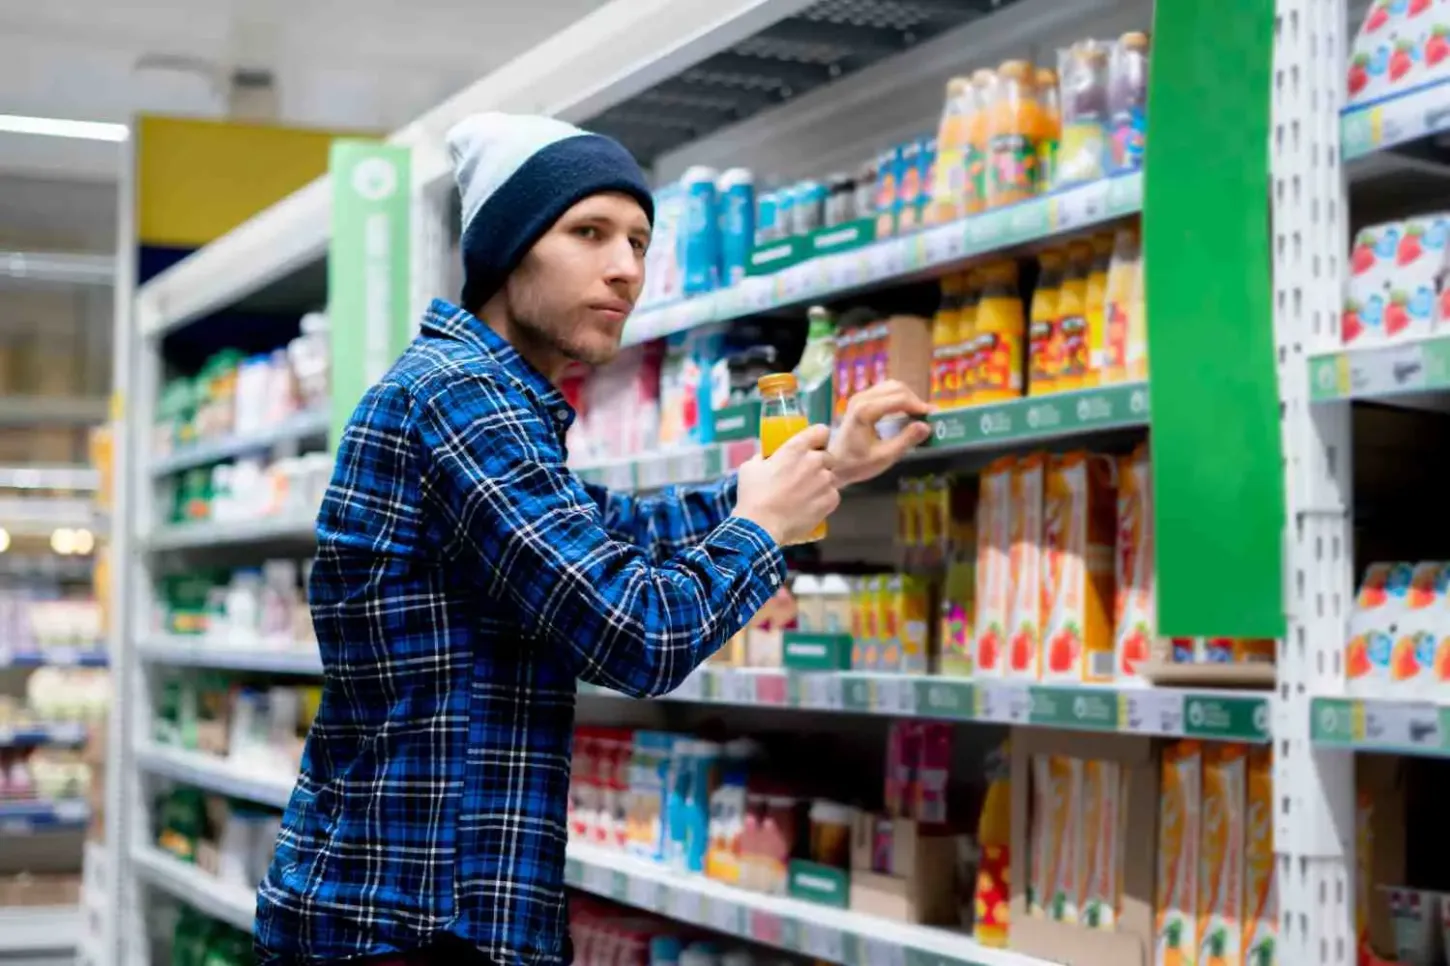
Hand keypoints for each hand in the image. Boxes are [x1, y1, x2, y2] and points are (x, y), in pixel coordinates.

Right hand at [733, 424, 838, 545]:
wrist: (762, 526)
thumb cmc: (754, 495)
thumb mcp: (750, 468)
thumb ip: (763, 457)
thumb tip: (766, 457)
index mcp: (796, 448)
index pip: (821, 431)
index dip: (817, 438)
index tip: (812, 446)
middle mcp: (815, 461)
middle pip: (827, 456)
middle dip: (818, 464)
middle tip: (804, 476)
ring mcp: (826, 481)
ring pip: (830, 477)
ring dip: (821, 483)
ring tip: (805, 495)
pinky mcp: (831, 500)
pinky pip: (832, 495)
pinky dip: (823, 500)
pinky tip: (809, 506)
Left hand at [829, 380, 932, 485]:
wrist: (834, 464)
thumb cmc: (857, 463)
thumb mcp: (884, 457)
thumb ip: (906, 440)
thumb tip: (926, 426)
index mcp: (865, 411)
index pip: (899, 399)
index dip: (918, 405)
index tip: (933, 415)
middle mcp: (861, 399)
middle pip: (896, 388)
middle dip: (915, 400)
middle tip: (928, 416)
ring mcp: (859, 397)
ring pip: (891, 386)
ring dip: (907, 397)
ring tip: (918, 414)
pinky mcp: (860, 400)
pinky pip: (884, 391)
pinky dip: (898, 398)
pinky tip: (905, 411)